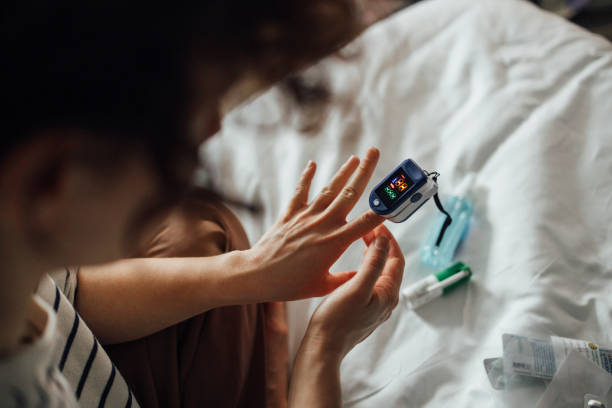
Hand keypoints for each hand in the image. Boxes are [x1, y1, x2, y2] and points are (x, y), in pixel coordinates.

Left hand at [246, 147, 384, 300]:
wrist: (258, 274)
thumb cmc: (291, 285)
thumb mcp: (324, 286)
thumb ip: (346, 279)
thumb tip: (364, 276)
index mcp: (336, 242)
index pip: (366, 223)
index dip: (382, 209)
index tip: (394, 198)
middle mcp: (323, 224)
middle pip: (350, 193)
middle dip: (364, 171)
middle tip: (375, 152)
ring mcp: (306, 216)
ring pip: (329, 189)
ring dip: (343, 171)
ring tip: (355, 157)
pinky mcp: (290, 214)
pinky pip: (300, 191)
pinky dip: (306, 177)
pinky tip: (312, 164)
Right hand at [302, 224, 403, 358]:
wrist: (323, 346)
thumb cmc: (337, 320)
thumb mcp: (357, 287)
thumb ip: (373, 263)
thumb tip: (384, 241)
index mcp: (388, 293)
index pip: (396, 258)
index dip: (389, 239)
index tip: (377, 224)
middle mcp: (386, 299)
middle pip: (390, 265)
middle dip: (382, 244)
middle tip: (367, 229)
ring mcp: (376, 305)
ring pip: (380, 273)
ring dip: (374, 254)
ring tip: (362, 240)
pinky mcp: (364, 308)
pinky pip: (371, 281)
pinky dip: (366, 266)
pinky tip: (355, 263)